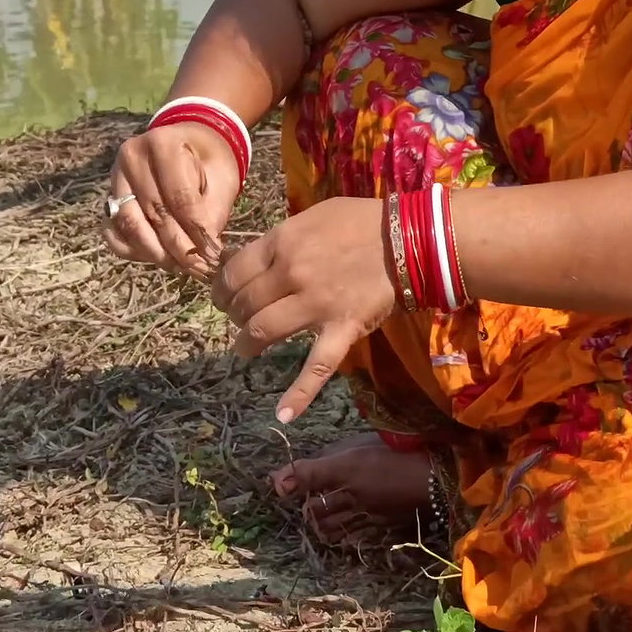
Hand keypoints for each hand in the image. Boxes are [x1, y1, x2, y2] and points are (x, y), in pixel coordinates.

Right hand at [103, 122, 241, 277]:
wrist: (185, 142)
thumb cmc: (208, 160)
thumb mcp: (221, 178)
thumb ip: (213, 213)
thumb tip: (206, 253)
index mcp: (163, 144)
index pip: (179, 198)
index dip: (196, 232)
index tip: (212, 256)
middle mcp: (132, 157)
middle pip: (154, 215)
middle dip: (179, 249)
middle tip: (199, 269)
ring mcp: (115, 177)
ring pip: (131, 226)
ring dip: (156, 253)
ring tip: (181, 267)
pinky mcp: (109, 196)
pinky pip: (114, 232)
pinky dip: (134, 250)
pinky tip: (158, 258)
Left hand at [211, 197, 395, 422]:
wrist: (408, 239)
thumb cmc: (360, 222)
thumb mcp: (312, 217)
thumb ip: (281, 238)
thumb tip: (253, 259)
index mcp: (282, 242)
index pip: (234, 272)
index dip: (222, 288)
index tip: (223, 296)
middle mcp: (291, 274)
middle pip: (244, 303)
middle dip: (235, 314)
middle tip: (238, 319)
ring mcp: (315, 305)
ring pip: (263, 331)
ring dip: (247, 343)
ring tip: (245, 349)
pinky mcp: (341, 330)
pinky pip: (317, 367)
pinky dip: (299, 394)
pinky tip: (282, 415)